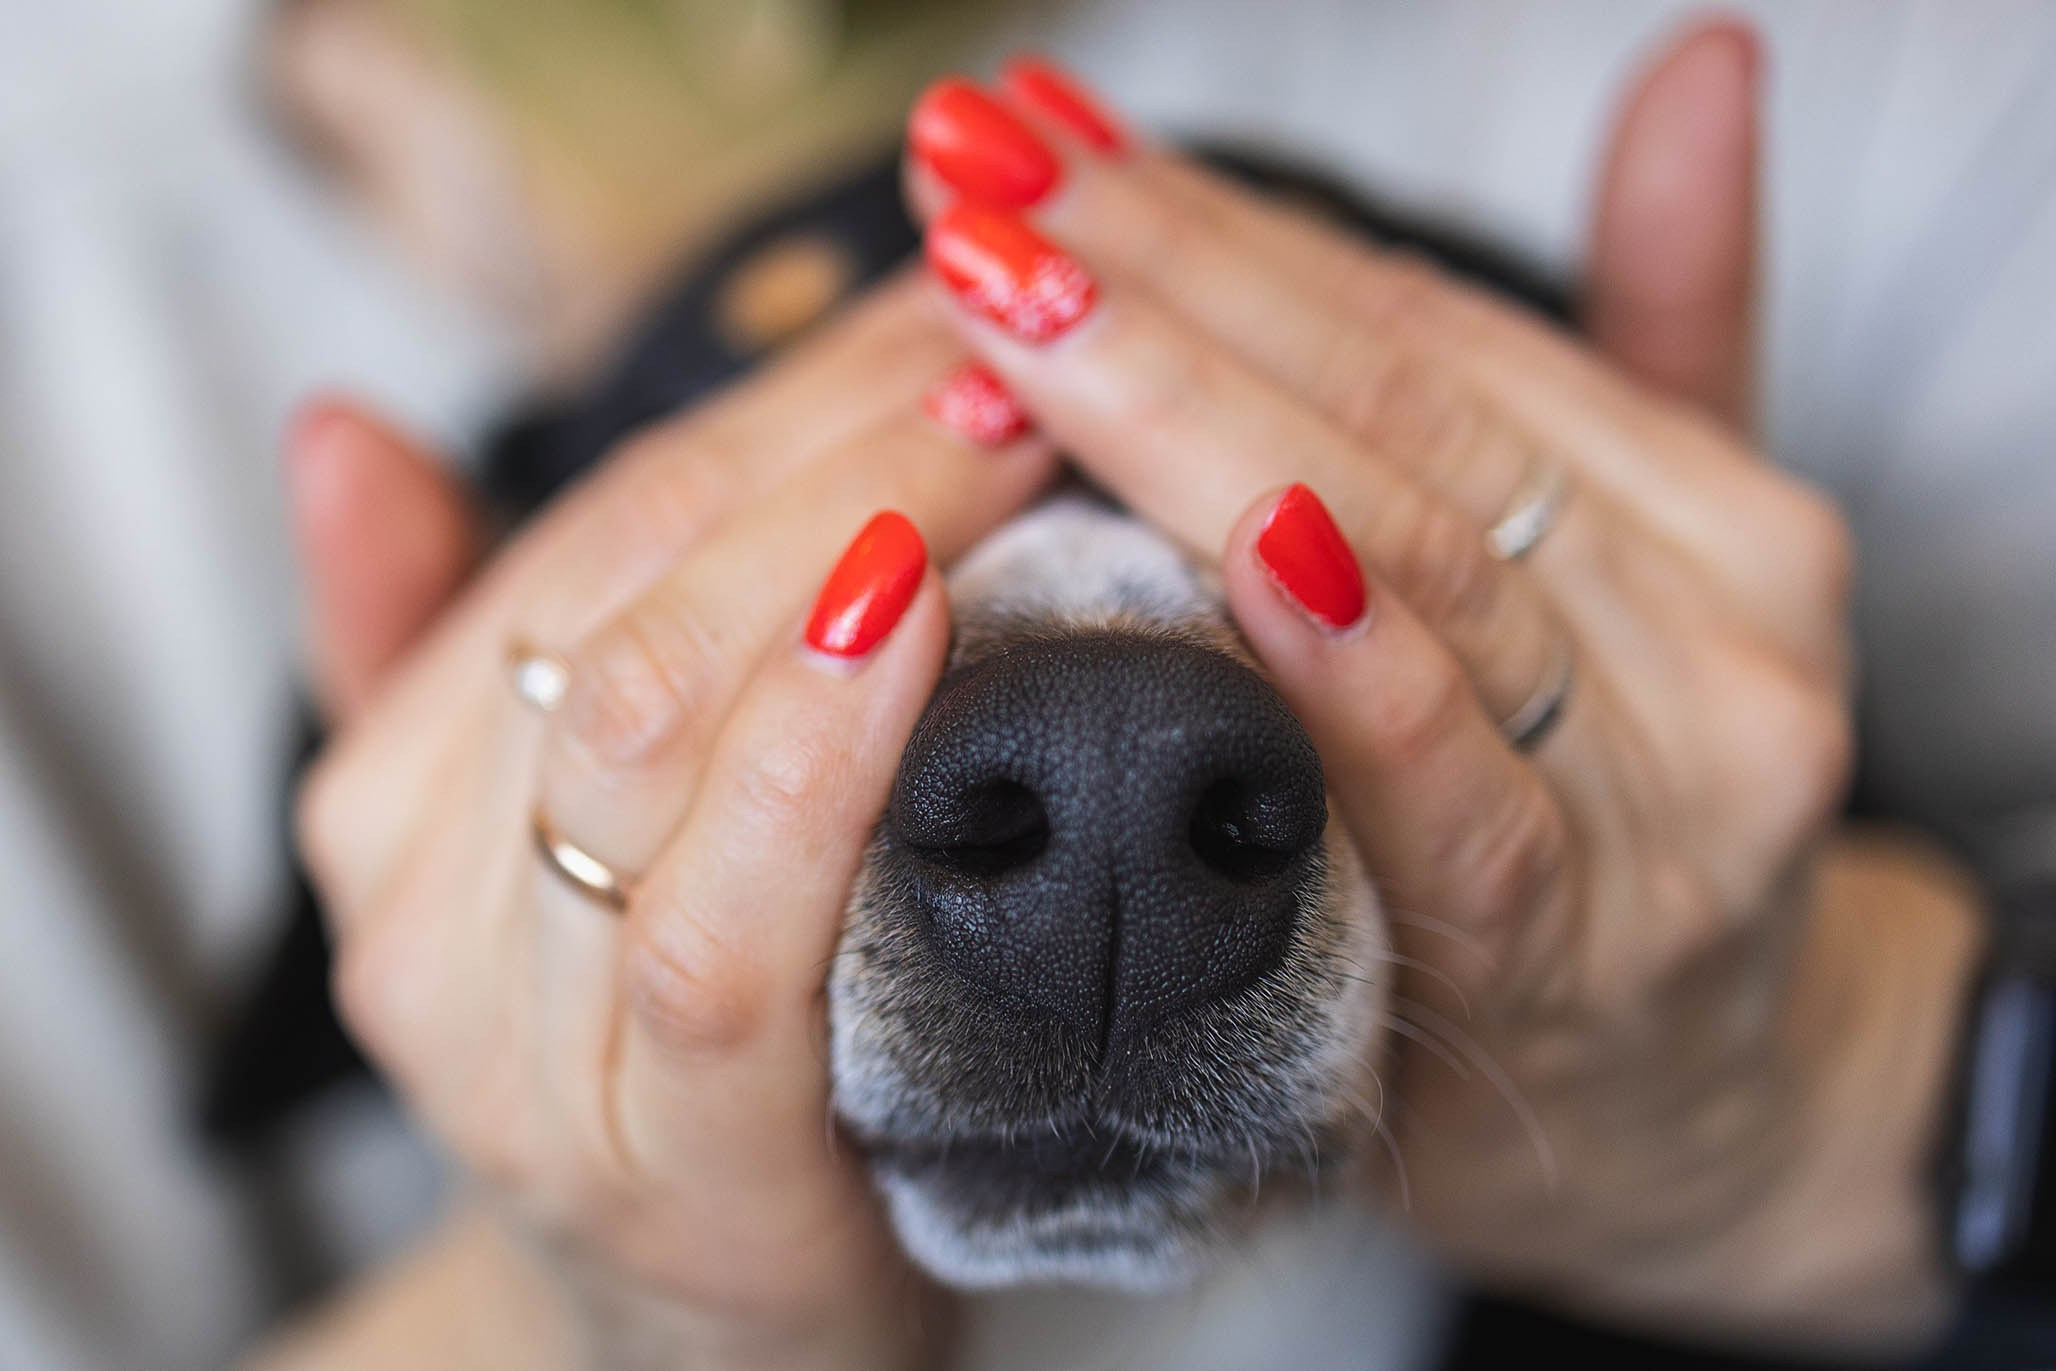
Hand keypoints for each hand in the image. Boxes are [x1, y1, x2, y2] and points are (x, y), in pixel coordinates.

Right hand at [292, 280, 1054, 1368]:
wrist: (714, 1318)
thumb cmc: (683, 1041)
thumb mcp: (558, 832)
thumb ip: (441, 639)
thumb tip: (342, 428)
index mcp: (391, 803)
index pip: (586, 531)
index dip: (774, 402)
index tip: (946, 313)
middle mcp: (417, 921)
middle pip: (622, 607)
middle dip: (831, 454)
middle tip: (1009, 353)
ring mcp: (519, 1059)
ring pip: (647, 732)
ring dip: (838, 554)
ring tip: (1001, 445)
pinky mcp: (666, 1172)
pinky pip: (720, 936)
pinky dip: (811, 764)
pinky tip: (907, 620)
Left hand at [902, 31, 1978, 1347]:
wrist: (1691, 1109)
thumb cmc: (1611, 832)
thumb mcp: (1647, 578)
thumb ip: (1663, 323)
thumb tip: (1695, 58)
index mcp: (1720, 522)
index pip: (1426, 333)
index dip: (1227, 223)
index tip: (1046, 137)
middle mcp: (1724, 634)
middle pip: (1398, 412)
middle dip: (1162, 278)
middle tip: (978, 170)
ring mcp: (1676, 788)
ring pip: (1412, 552)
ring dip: (1184, 406)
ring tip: (1001, 289)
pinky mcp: (1587, 939)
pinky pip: (1451, 780)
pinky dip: (1347, 658)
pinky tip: (1232, 536)